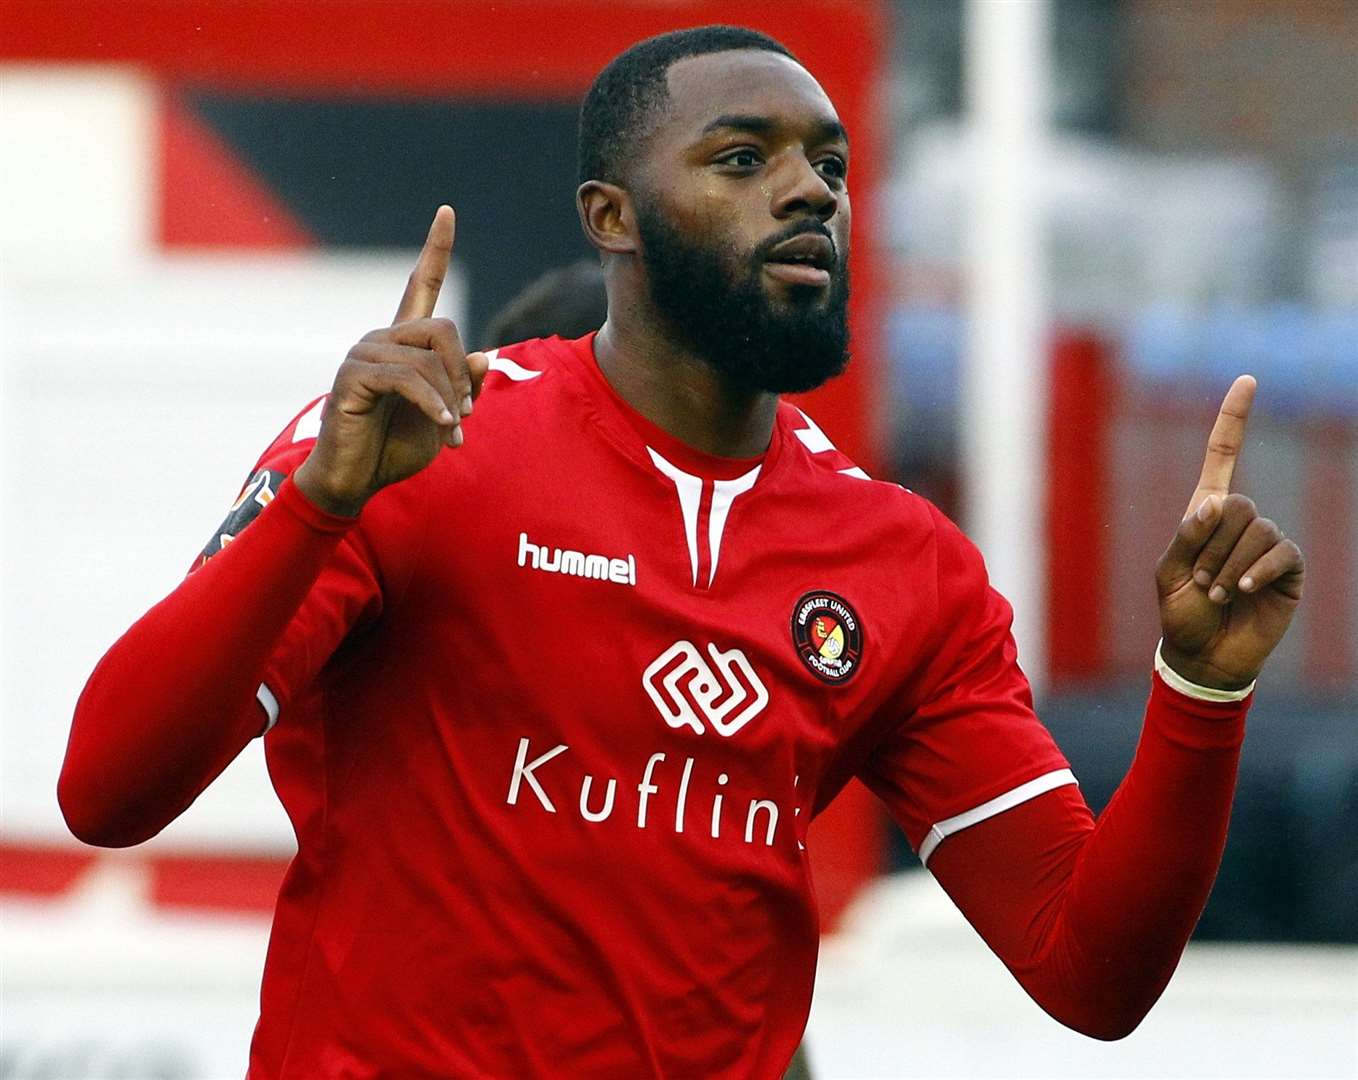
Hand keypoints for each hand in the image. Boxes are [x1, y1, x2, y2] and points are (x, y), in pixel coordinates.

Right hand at [294, 206, 489, 516]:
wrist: (355, 479)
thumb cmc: (395, 448)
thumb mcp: (445, 416)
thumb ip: (463, 385)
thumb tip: (482, 353)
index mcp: (404, 343)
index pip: (419, 285)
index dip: (435, 250)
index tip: (447, 212)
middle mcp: (382, 339)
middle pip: (443, 329)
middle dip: (462, 375)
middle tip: (465, 414)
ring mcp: (364, 354)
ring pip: (428, 357)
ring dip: (450, 398)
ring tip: (451, 430)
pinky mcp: (353, 376)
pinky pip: (409, 378)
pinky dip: (434, 404)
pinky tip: (443, 424)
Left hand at [1155, 375, 1304, 689]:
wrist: (1204, 655)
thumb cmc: (1180, 614)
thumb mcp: (1169, 575)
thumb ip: (1187, 537)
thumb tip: (1216, 502)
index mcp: (1205, 514)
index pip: (1223, 456)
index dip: (1234, 420)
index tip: (1247, 380)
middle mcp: (1239, 522)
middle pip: (1235, 504)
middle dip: (1211, 546)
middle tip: (1200, 582)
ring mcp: (1266, 544)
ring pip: (1255, 530)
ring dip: (1228, 566)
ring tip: (1216, 594)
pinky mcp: (1288, 568)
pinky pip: (1279, 552)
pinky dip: (1256, 571)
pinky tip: (1241, 592)